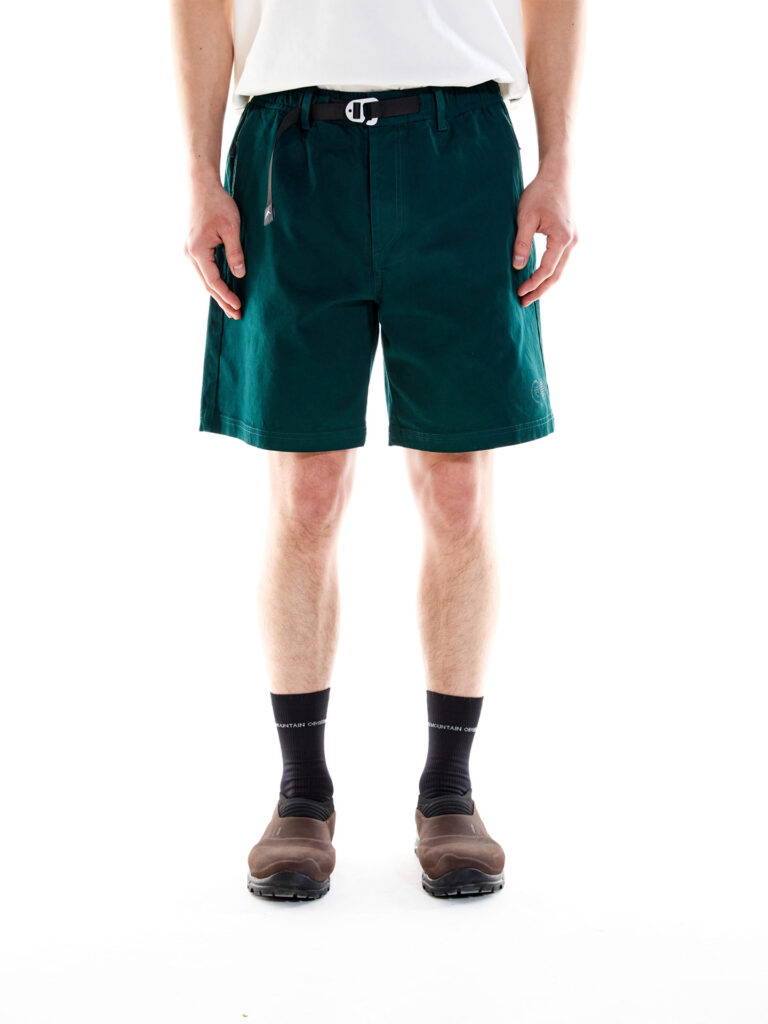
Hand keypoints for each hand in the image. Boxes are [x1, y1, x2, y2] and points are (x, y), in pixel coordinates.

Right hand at [185, 181, 245, 318]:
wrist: (201, 186)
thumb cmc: (217, 204)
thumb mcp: (231, 228)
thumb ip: (235, 253)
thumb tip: (240, 275)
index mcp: (198, 251)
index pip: (213, 281)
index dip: (226, 296)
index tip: (238, 306)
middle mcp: (190, 253)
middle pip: (207, 285)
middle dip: (222, 301)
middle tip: (237, 314)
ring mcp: (189, 250)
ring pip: (204, 279)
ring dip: (218, 293)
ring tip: (231, 307)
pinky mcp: (193, 247)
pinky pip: (204, 270)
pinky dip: (214, 281)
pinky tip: (223, 288)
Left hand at [513, 169, 576, 306]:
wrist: (557, 176)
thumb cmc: (540, 194)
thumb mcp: (525, 217)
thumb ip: (521, 243)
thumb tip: (517, 267)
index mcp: (562, 238)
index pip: (547, 269)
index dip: (533, 283)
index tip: (519, 292)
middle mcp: (572, 242)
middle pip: (557, 275)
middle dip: (540, 290)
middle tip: (524, 302)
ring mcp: (573, 240)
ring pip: (560, 270)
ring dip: (545, 284)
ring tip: (530, 294)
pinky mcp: (570, 237)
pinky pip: (561, 261)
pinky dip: (550, 273)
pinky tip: (538, 278)